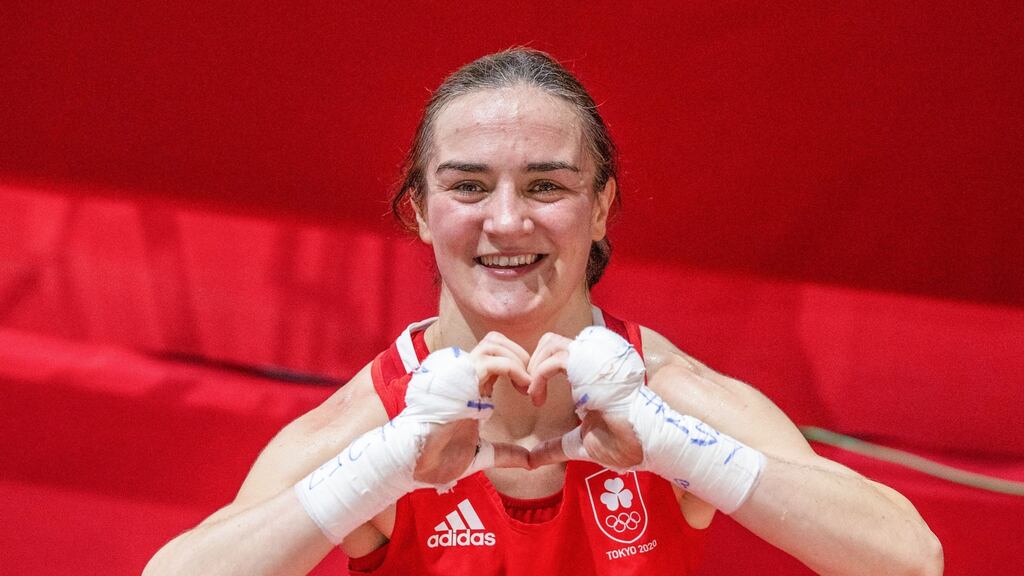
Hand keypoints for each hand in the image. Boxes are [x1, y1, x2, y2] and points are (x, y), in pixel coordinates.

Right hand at [411, 332, 532, 484]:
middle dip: (520, 354)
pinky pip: (493, 361)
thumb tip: (529, 460)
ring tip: (528, 384)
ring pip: (493, 344)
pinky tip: (523, 388)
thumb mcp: (481, 453)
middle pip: (495, 341)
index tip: (531, 392)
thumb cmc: (438, 458)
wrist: (414, 463)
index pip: (494, 355)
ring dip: (517, 358)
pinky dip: (514, 369)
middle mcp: (463, 375)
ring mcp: (459, 374)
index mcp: (468, 386)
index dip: (516, 364)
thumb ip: (505, 453)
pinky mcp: (459, 380)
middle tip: (533, 381)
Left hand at [526, 330, 643, 470]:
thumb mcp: (579, 441)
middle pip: (552, 341)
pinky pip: (555, 360)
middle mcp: (595, 358)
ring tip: (532, 394)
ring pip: (552, 343)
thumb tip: (532, 459)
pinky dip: (539, 377)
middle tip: (527, 390)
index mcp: (593, 370)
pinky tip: (537, 399)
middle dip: (533, 362)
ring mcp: (595, 358)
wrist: (643, 445)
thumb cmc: (621, 443)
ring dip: (534, 367)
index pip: (560, 351)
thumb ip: (555, 445)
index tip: (534, 397)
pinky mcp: (592, 366)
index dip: (541, 367)